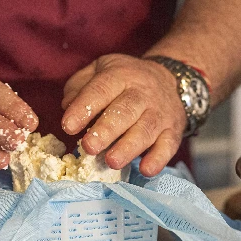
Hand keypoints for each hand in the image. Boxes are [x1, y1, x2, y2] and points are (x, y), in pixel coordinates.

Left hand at [61, 54, 184, 175]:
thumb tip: (67, 108)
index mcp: (120, 76)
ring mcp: (160, 113)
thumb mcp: (100, 70)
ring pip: (145, 130)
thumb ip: (79, 87)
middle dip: (106, 130)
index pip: (101, 90)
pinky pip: (168, 145)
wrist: (170, 79)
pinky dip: (158, 159)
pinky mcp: (173, 131)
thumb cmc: (125, 81)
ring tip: (111, 161)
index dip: (84, 108)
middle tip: (89, 147)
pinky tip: (146, 170)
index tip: (68, 126)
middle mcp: (142, 93)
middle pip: (125, 111)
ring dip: (129, 147)